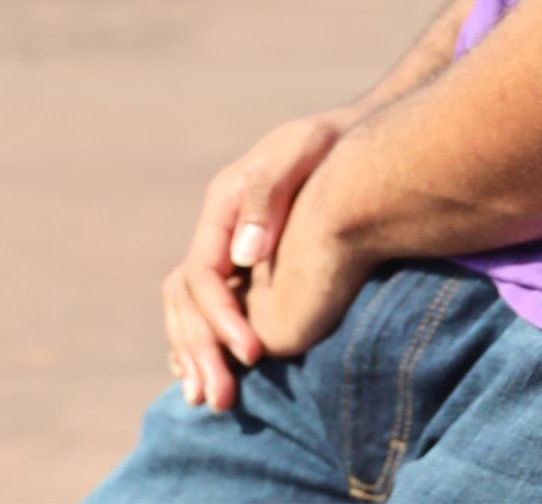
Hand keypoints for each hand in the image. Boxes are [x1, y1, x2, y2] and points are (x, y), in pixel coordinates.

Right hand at [160, 109, 359, 410]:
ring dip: (198, 358)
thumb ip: (270, 194)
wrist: (354, 140)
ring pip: (190, 313)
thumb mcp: (303, 150)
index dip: (221, 318)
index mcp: (224, 205)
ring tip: (215, 402)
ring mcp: (230, 253)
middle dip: (202, 350)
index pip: (203, 274)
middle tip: (223, 399)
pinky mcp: (246, 270)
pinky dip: (204, 347)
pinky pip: (208, 314)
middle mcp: (219, 233)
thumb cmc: (331, 143)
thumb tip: (245, 254)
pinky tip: (213, 377)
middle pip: (188, 301)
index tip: (254, 353)